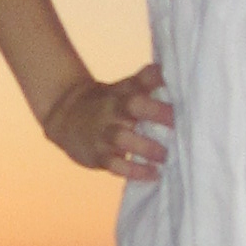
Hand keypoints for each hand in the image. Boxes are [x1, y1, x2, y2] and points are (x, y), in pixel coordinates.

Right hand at [43, 64, 173, 179]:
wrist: (65, 116)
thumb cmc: (107, 102)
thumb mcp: (122, 88)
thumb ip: (147, 82)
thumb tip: (173, 71)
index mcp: (122, 92)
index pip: (141, 80)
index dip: (158, 79)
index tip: (180, 85)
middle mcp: (112, 108)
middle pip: (133, 104)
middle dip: (157, 111)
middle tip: (179, 122)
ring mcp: (103, 132)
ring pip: (122, 137)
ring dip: (147, 147)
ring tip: (166, 156)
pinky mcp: (97, 155)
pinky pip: (115, 165)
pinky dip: (135, 171)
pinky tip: (154, 173)